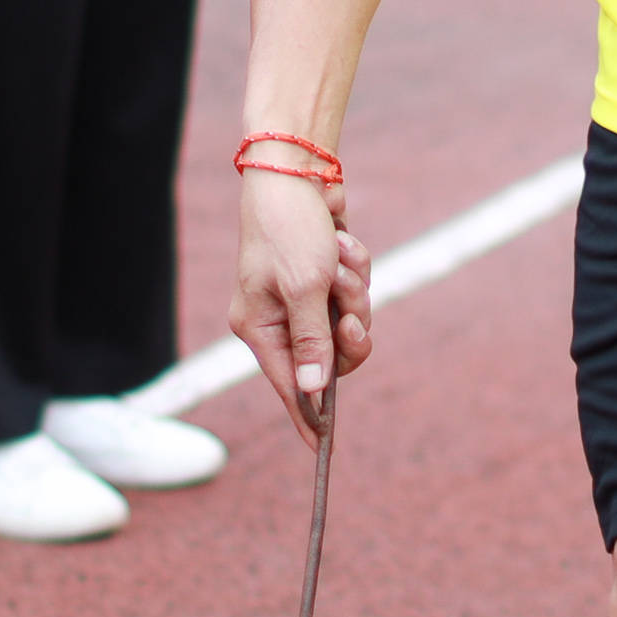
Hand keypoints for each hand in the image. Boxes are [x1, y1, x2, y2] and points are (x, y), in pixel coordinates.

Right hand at [229, 163, 373, 417]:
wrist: (297, 169)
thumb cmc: (291, 227)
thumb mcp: (305, 287)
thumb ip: (313, 341)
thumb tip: (312, 391)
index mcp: (259, 327)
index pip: (287, 385)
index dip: (308, 414)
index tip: (325, 446)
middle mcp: (279, 318)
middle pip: (332, 356)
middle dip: (349, 327)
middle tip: (351, 313)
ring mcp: (303, 298)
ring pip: (350, 319)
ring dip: (355, 288)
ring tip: (340, 255)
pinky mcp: (324, 277)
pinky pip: (356, 291)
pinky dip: (357, 268)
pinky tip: (342, 240)